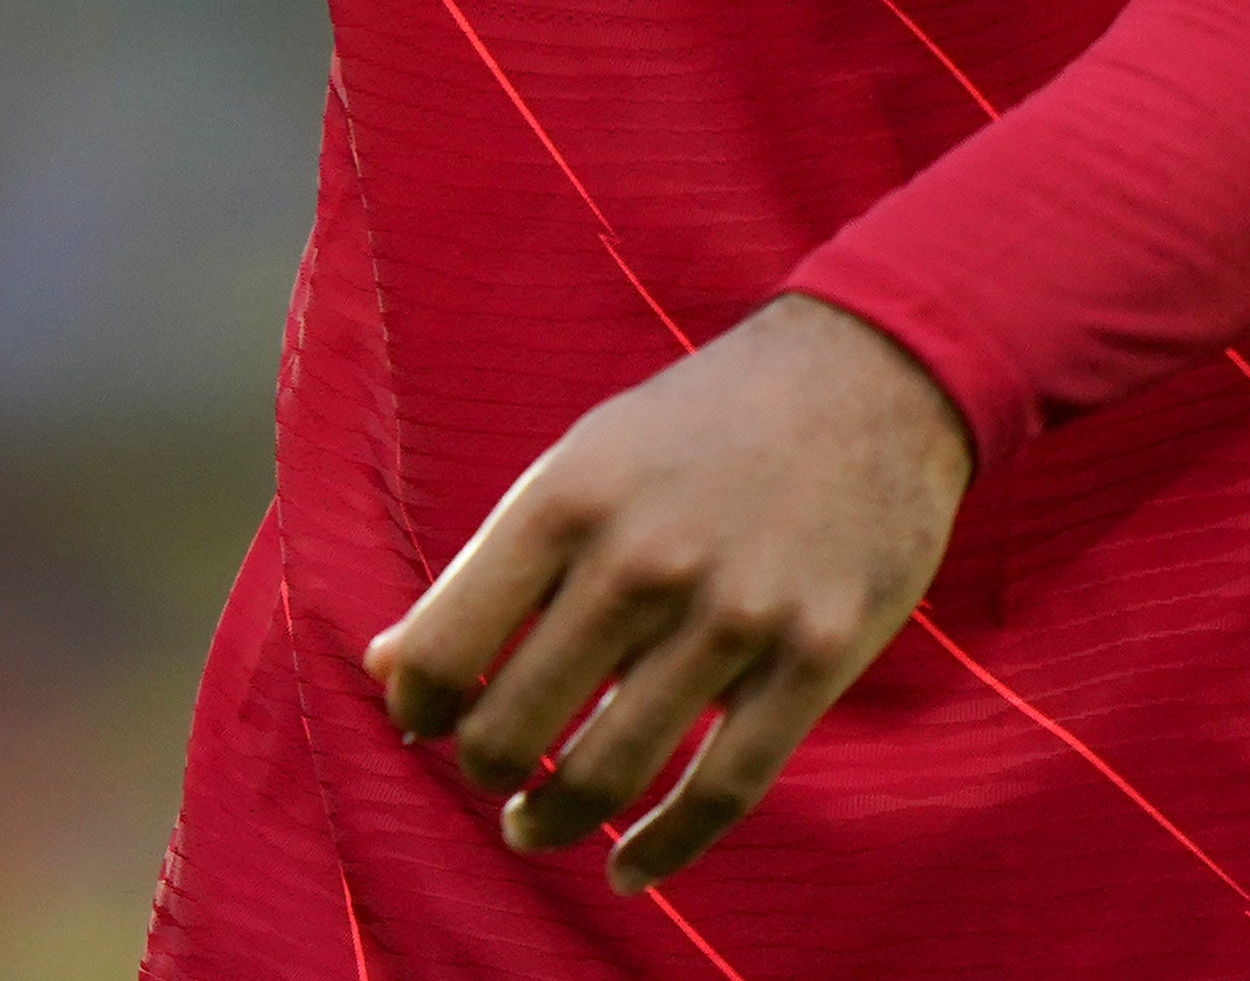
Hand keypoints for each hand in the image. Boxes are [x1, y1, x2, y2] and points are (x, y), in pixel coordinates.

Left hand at [365, 295, 971, 892]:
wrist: (867, 379)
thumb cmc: (699, 426)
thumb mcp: (579, 461)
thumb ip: (490, 566)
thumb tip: (382, 664)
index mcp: (566, 501)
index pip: (447, 645)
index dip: (415, 705)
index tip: (418, 721)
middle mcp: (641, 562)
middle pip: (516, 725)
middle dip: (483, 771)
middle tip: (487, 777)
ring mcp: (734, 616)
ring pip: (612, 770)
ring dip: (555, 820)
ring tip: (535, 826)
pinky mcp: (815, 660)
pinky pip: (724, 792)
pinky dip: (666, 850)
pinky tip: (628, 870)